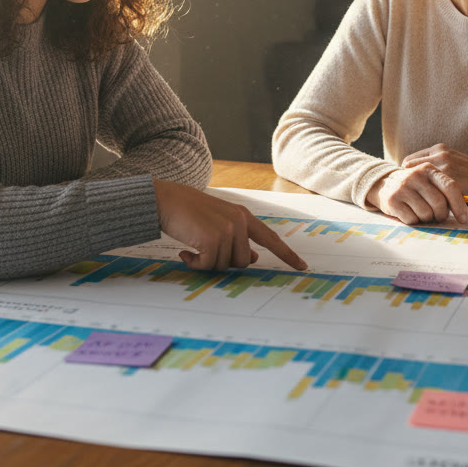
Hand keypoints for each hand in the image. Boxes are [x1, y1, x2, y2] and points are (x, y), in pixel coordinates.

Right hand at [154, 180, 307, 271]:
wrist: (165, 200)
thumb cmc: (188, 213)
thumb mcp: (218, 222)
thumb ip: (238, 238)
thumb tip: (253, 259)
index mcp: (243, 216)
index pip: (271, 239)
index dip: (287, 254)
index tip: (302, 266)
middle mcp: (239, 221)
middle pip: (243, 261)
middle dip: (223, 262)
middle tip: (204, 249)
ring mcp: (227, 229)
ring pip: (225, 265)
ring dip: (207, 262)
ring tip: (193, 246)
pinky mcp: (213, 239)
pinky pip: (209, 266)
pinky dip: (195, 264)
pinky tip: (185, 251)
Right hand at [366, 162, 467, 225]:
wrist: (383, 182)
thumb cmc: (414, 186)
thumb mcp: (428, 180)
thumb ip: (443, 190)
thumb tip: (461, 211)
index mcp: (429, 169)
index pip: (450, 186)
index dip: (459, 204)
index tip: (463, 219)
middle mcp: (415, 175)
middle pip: (439, 203)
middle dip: (441, 215)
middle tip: (438, 216)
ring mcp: (403, 187)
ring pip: (426, 214)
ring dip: (427, 219)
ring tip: (422, 212)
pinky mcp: (393, 200)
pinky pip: (412, 219)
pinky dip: (414, 221)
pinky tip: (410, 213)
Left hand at [400, 144, 467, 203]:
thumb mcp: (451, 160)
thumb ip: (435, 164)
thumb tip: (413, 177)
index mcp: (438, 149)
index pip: (410, 161)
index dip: (408, 173)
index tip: (410, 185)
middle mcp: (439, 155)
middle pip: (409, 168)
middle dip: (408, 181)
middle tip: (410, 193)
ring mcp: (445, 167)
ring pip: (417, 179)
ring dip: (415, 190)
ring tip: (416, 200)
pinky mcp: (450, 180)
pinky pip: (430, 190)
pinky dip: (425, 197)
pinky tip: (427, 203)